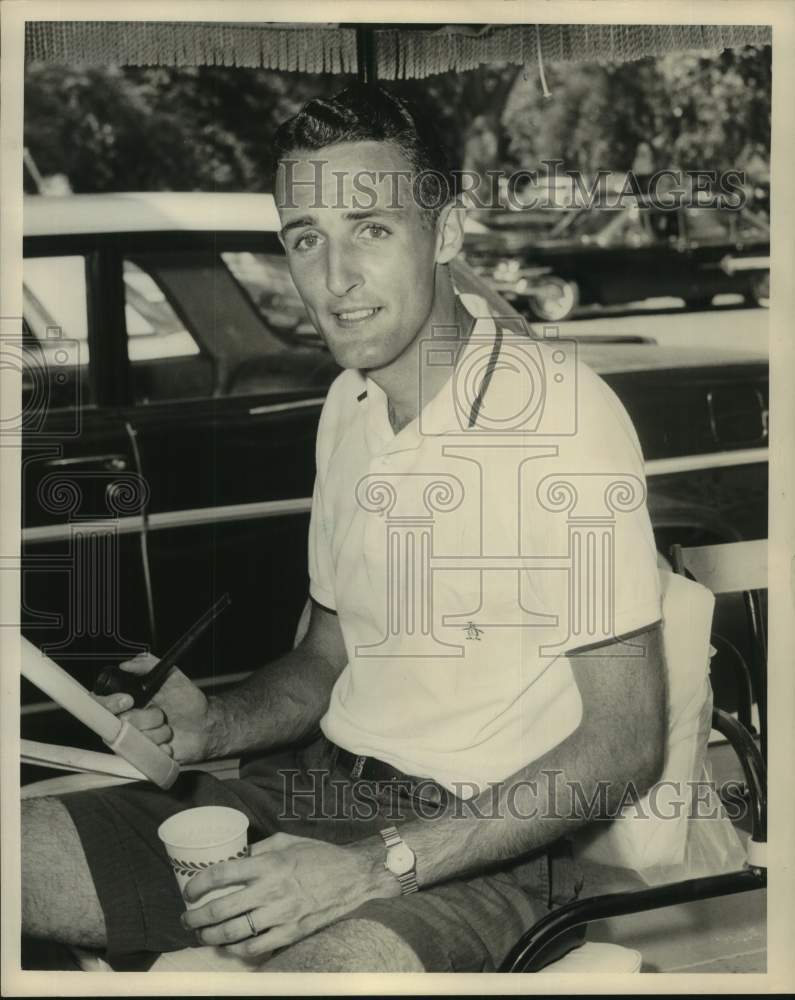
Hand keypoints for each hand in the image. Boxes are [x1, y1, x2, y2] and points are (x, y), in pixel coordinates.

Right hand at [92, 651, 212, 763]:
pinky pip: (145, 757)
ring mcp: (134, 742)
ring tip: (168, 728)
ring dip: (159, 732)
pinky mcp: (143, 758)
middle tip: (161, 714)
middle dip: (147, 717)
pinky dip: (162, 749)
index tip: (129, 700)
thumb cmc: (186, 699)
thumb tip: (126, 664)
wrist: (204, 724)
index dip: (109, 703)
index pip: (100, 704)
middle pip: (120, 723)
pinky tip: (170, 743)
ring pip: (135, 740)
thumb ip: (148, 664)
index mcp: (126, 703)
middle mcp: (125, 723)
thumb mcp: (171, 675)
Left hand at [181, 832, 397, 958]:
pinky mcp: (290, 933)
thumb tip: (235, 858)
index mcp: (269, 863)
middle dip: (196, 917)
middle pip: (222, 908)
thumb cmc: (320, 855)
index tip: (189, 891)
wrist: (353, 878)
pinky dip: (237, 949)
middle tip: (187, 918)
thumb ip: (260, 848)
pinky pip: (255, 948)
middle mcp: (271, 890)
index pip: (222, 873)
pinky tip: (229, 945)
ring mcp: (280, 914)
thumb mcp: (288, 841)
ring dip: (210, 936)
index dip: (199, 884)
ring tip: (202, 934)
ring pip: (234, 932)